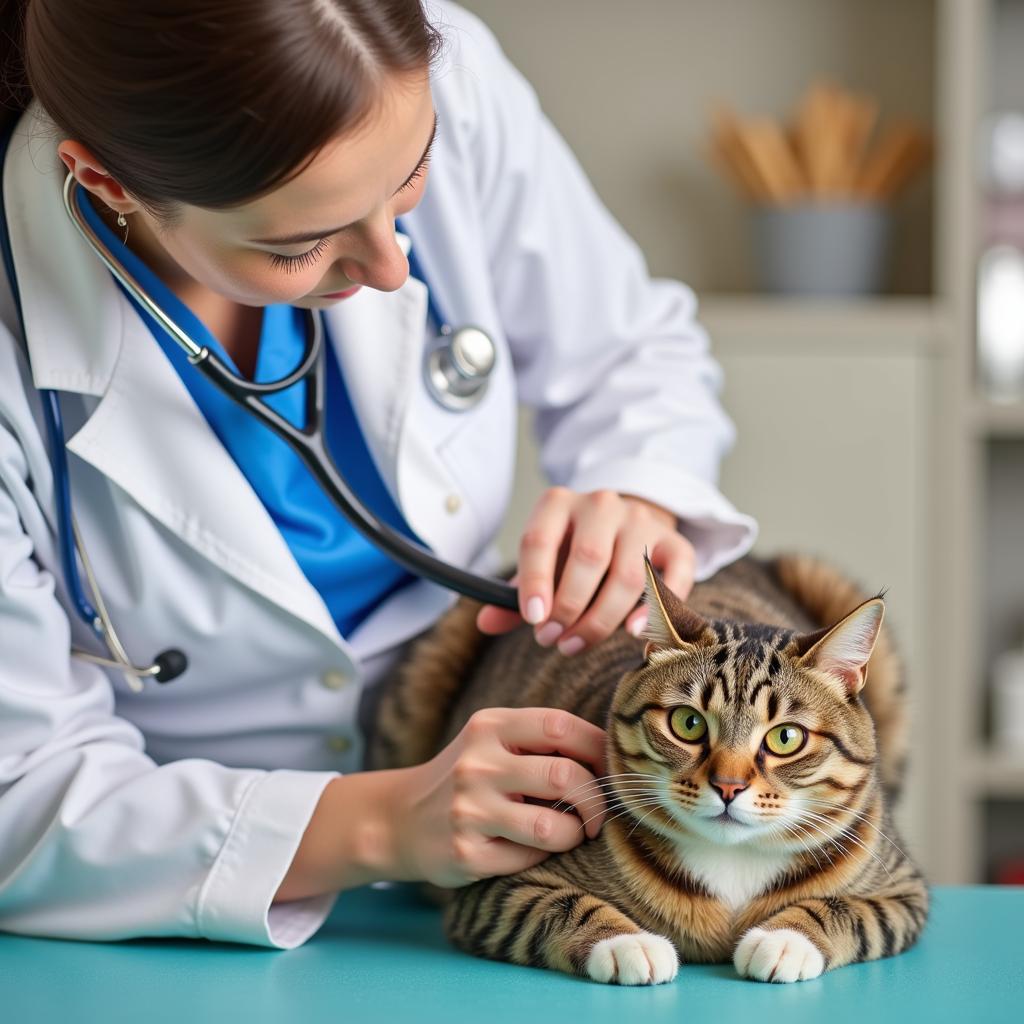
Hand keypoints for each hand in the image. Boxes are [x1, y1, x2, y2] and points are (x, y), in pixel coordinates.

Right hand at [390, 707, 607, 886]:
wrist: (400, 818)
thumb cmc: (470, 776)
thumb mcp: (493, 742)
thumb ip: (542, 742)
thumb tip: (613, 758)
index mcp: (490, 725)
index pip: (560, 725)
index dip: (598, 748)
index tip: (609, 769)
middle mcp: (477, 763)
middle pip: (566, 776)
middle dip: (596, 800)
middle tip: (596, 815)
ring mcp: (469, 810)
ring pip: (552, 826)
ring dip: (574, 834)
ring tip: (569, 833)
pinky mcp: (466, 854)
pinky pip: (529, 860)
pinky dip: (542, 857)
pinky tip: (529, 850)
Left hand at [476, 488, 695, 653]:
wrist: (622, 528)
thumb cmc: (571, 555)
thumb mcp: (541, 565)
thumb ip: (516, 594)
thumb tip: (485, 622)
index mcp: (558, 504)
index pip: (540, 540)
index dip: (535, 583)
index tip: (534, 620)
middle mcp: (601, 505)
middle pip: (588, 558)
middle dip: (569, 608)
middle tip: (553, 641)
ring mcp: (641, 521)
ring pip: (628, 574)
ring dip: (602, 619)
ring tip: (577, 644)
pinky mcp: (674, 542)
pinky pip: (675, 575)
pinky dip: (656, 608)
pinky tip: (634, 634)